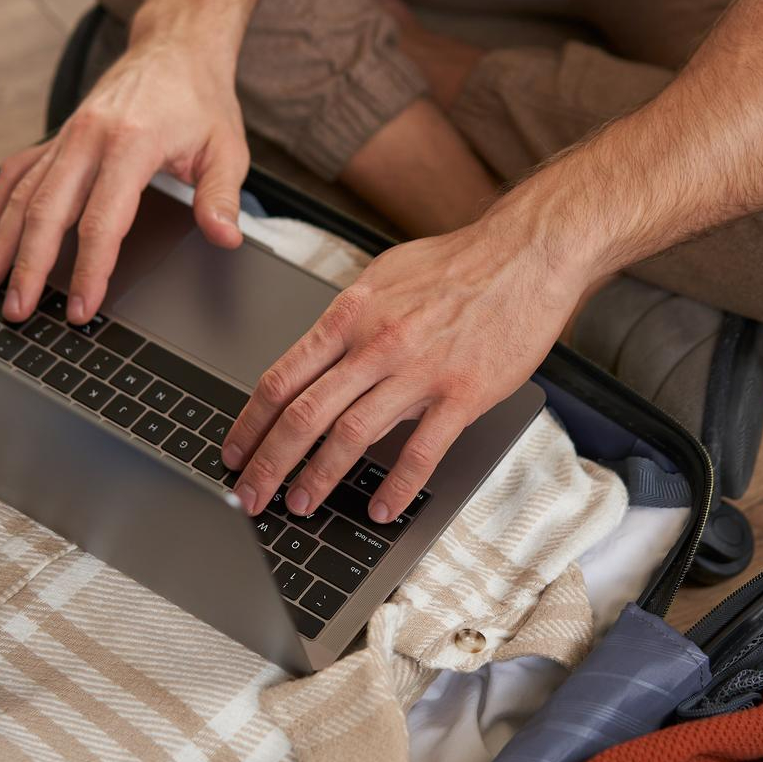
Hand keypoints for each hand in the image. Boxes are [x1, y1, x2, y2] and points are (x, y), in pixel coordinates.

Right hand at [0, 35, 247, 321]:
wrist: (176, 46)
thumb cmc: (200, 99)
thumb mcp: (226, 148)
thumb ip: (221, 196)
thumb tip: (224, 238)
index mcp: (132, 142)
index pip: (103, 220)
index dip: (90, 269)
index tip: (82, 307)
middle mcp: (90, 137)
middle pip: (48, 210)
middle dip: (29, 265)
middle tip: (18, 309)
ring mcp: (69, 135)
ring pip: (24, 193)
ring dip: (3, 241)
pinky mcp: (59, 135)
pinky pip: (18, 170)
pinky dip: (0, 203)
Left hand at [221, 214, 585, 522]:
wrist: (528, 254)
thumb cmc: (458, 265)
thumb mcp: (383, 278)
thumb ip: (348, 322)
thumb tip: (316, 357)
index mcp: (350, 315)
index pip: (282, 377)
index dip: (250, 422)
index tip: (235, 452)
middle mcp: (376, 343)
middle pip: (304, 414)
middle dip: (269, 463)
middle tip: (251, 496)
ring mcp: (419, 371)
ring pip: (351, 435)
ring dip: (319, 478)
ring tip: (301, 505)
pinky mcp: (463, 393)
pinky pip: (421, 450)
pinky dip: (397, 485)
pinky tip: (382, 507)